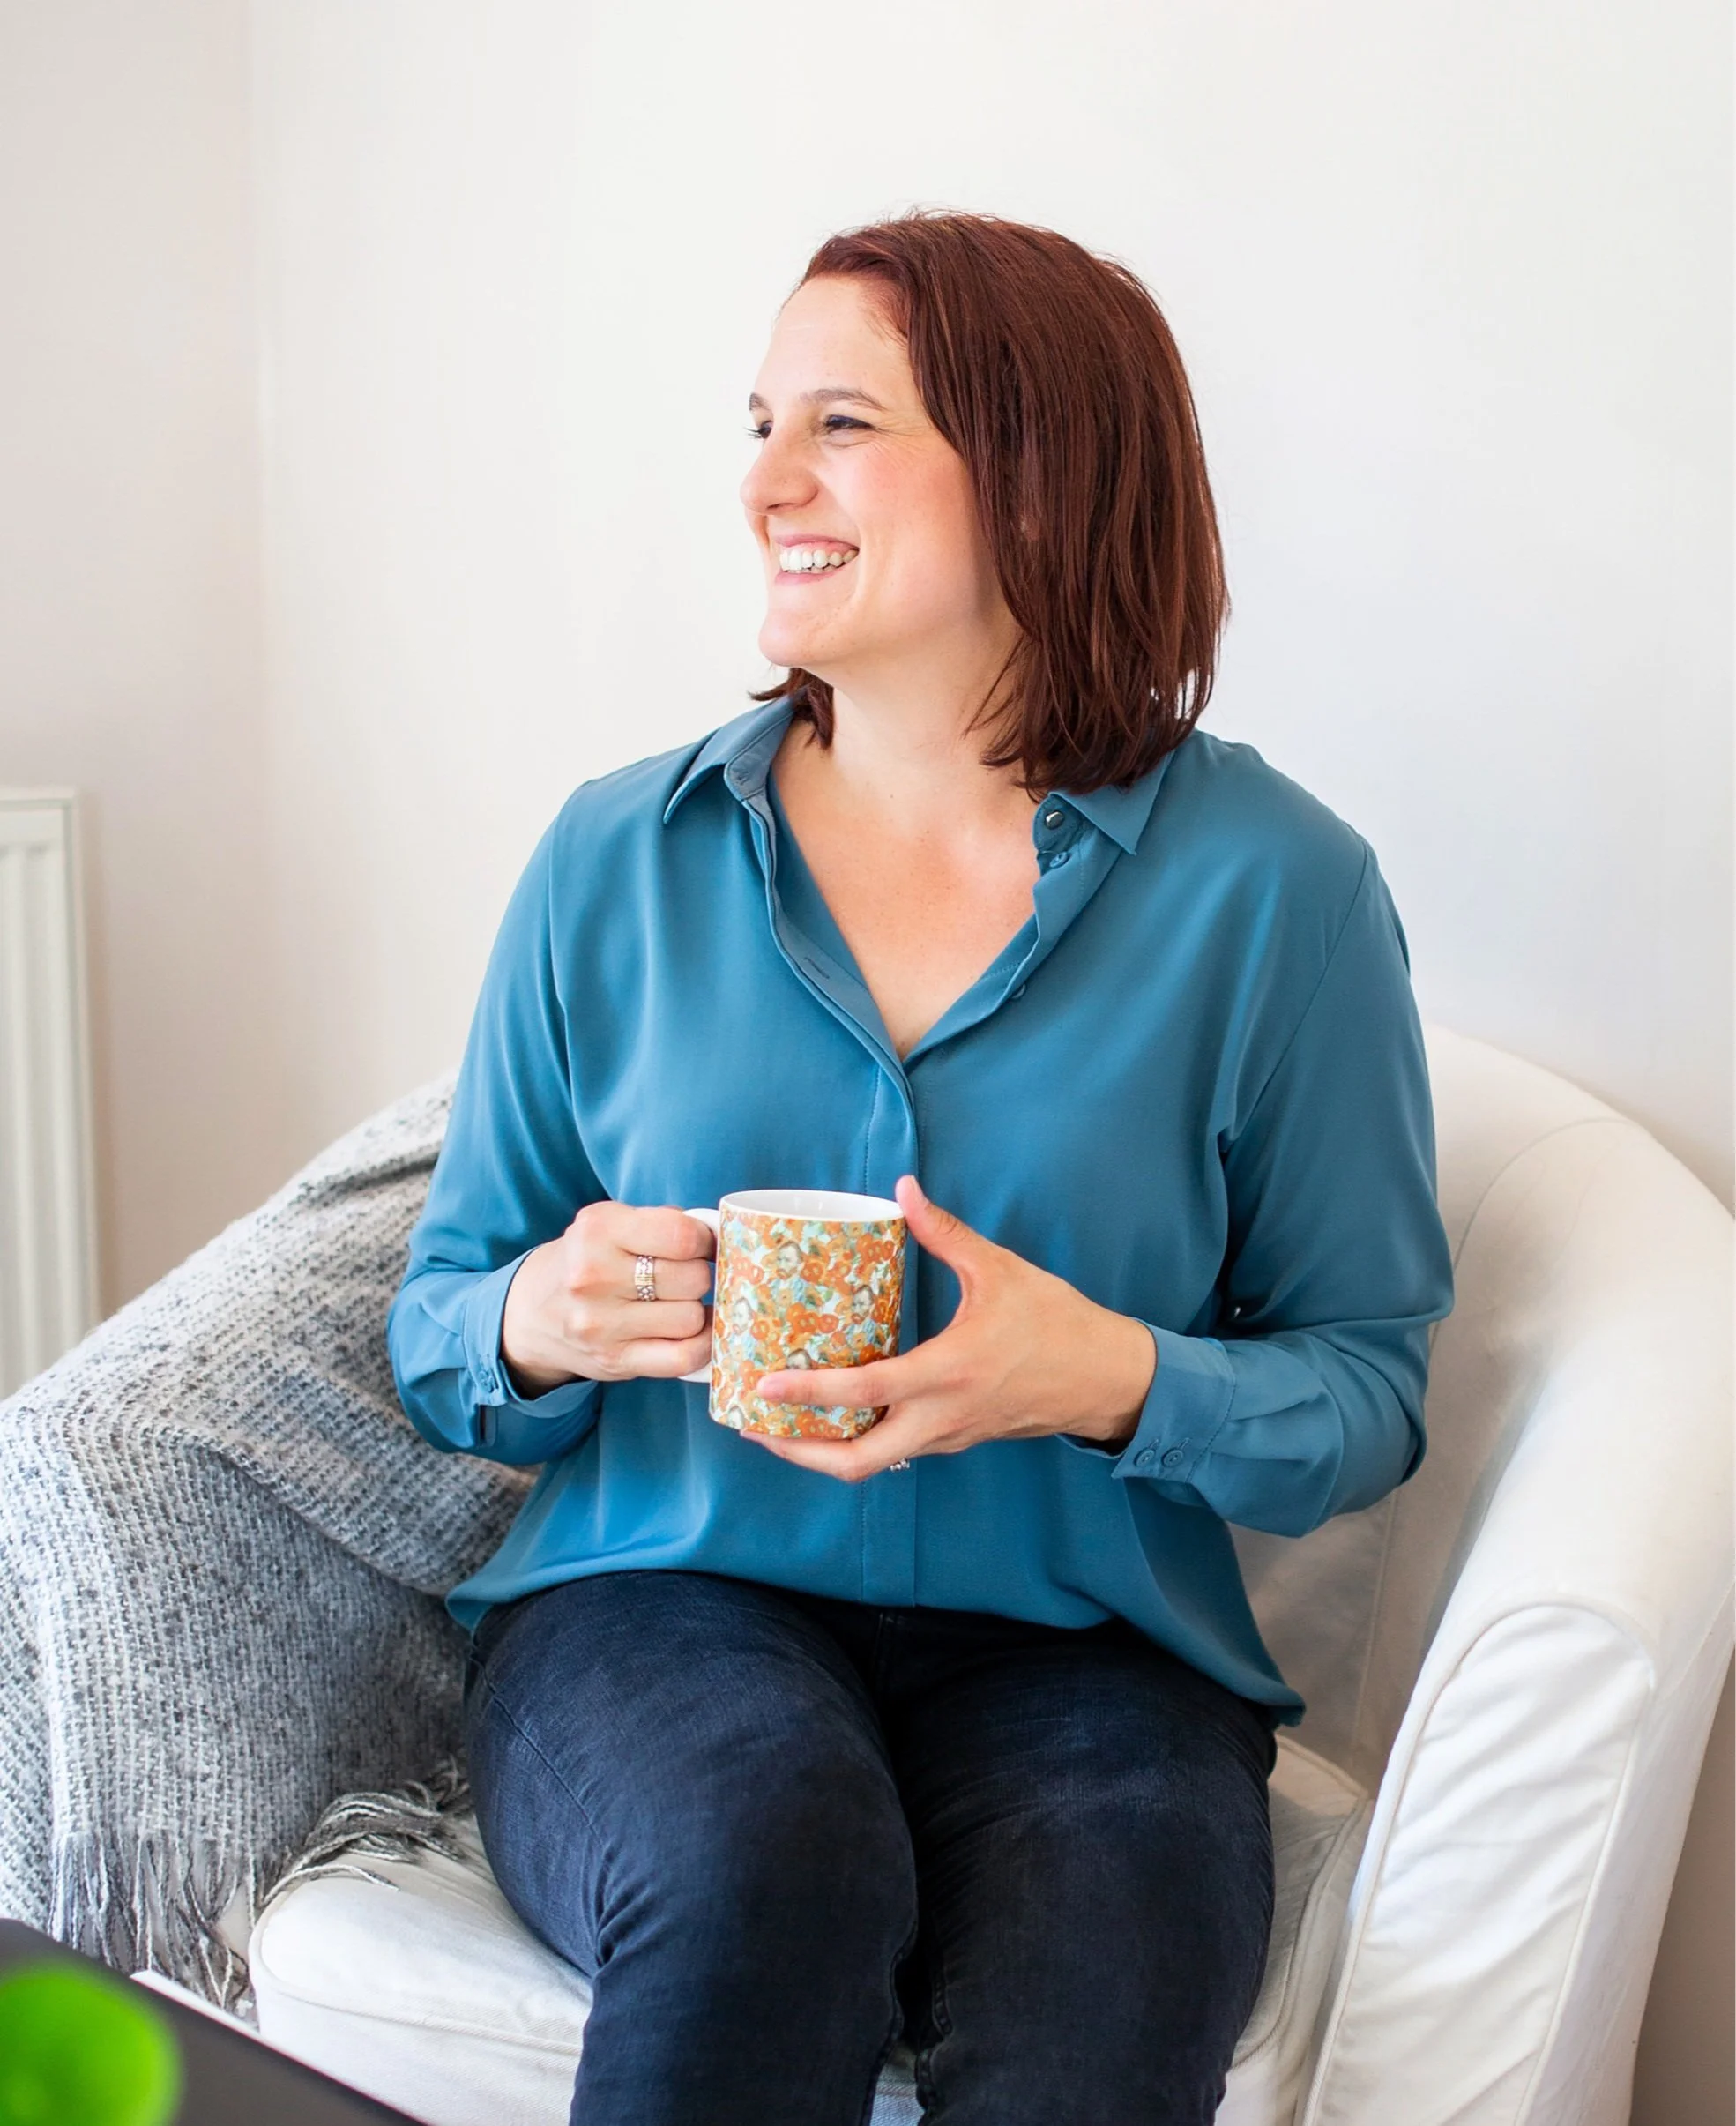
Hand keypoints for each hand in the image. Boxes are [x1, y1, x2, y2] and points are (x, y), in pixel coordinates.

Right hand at [500, 1202, 715, 1394]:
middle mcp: (594, 1276)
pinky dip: (701, 1345)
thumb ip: (662, 1222)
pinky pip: (683, 1358)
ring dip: (695, 1311)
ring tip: (679, 1302)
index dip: (705, 1240)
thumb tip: (719, 1236)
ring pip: (691, 1318)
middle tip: (685, 1275)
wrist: (531, 1314)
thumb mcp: (609, 1223)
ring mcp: (602, 1324)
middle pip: (691, 1279)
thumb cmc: (586, 1260)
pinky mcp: (615, 1361)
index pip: (682, 1236)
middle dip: (699, 1275)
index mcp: (598, 1230)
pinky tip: (694, 1332)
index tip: (701, 1245)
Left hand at [748, 1176, 1156, 1481]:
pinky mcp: (955, 1439)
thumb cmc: (1057, 1322)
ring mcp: (947, 1436)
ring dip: (822, 1451)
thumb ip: (945, 1232)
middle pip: (855, 1463)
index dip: (807, 1392)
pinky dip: (857, 1441)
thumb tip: (904, 1189)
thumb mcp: (1000, 1269)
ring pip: (872, 1464)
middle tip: (753, 1424)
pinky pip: (895, 1451)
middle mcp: (940, 1417)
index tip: (764, 1385)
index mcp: (947, 1373)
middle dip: (797, 1451)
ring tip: (779, 1421)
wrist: (1106, 1378)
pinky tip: (835, 1414)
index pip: (863, 1393)